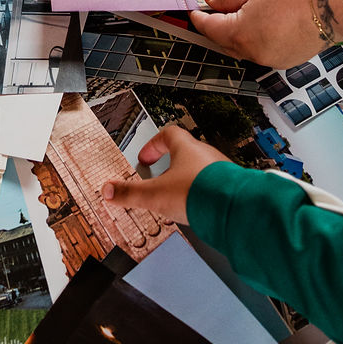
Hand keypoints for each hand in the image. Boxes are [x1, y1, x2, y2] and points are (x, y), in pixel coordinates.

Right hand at [102, 124, 228, 224]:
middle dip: (170, 164)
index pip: (167, 135)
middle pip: (185, 151)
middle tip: (159, 177)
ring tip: (177, 196)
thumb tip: (109, 190)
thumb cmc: (199, 194)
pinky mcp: (231, 186)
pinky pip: (214, 184)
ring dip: (187, 178)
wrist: (233, 208)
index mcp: (186, 148)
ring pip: (201, 168)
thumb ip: (130, 193)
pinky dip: (203, 192)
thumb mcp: (155, 195)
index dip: (154, 145)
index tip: (145, 157)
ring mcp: (221, 169)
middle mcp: (206, 154)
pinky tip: (197, 207)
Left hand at [189, 0, 322, 67]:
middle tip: (215, 10)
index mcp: (239, 35)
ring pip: (242, 48)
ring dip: (237, 33)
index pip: (209, 29)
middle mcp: (252, 53)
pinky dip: (256, 40)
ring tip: (245, 12)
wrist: (329, 7)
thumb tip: (211, 0)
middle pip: (224, 41)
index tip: (195, 11)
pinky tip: (264, 24)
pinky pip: (260, 52)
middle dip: (217, 26)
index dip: (199, 18)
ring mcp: (268, 60)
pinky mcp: (284, 62)